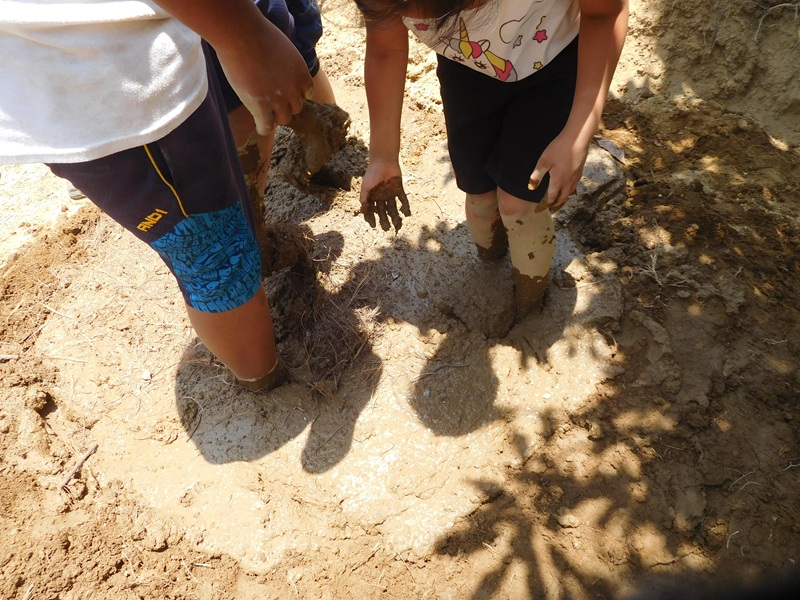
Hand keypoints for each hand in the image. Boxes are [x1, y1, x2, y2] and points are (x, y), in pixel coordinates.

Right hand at [215, 18, 312, 134]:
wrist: (242, 36)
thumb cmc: (258, 33)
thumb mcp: (283, 47)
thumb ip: (285, 63)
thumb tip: (277, 69)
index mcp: (302, 73)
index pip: (307, 93)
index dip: (296, 94)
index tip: (287, 93)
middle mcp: (293, 89)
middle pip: (296, 108)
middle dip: (286, 105)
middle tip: (273, 102)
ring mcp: (278, 100)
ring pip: (283, 119)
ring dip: (275, 117)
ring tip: (265, 114)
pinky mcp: (261, 107)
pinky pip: (266, 127)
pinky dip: (263, 128)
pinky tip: (259, 125)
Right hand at [360, 163, 410, 230]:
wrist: (383, 161)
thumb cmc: (372, 174)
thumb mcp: (366, 187)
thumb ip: (364, 198)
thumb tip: (362, 210)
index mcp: (373, 197)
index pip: (372, 211)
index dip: (372, 219)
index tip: (373, 226)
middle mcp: (382, 197)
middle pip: (383, 212)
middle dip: (384, 221)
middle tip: (386, 229)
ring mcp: (390, 194)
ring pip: (393, 208)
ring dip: (395, 216)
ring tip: (397, 223)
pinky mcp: (399, 190)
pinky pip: (403, 200)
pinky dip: (405, 207)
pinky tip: (406, 214)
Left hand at [529, 133, 588, 212]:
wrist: (577, 138)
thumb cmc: (559, 149)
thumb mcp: (544, 161)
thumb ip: (537, 176)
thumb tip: (531, 188)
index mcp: (558, 181)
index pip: (552, 197)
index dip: (546, 203)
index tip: (542, 208)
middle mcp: (568, 181)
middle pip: (563, 197)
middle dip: (556, 203)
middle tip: (552, 206)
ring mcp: (576, 176)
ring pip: (570, 191)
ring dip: (564, 197)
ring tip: (560, 198)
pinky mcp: (580, 170)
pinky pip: (575, 184)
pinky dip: (570, 189)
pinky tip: (569, 185)